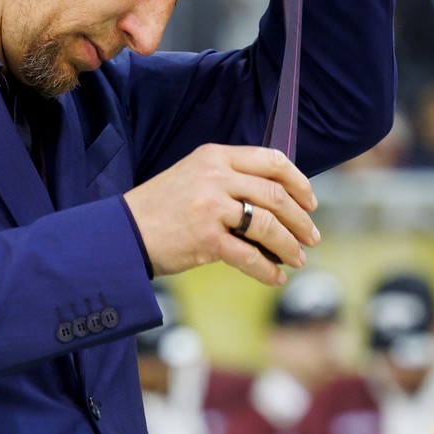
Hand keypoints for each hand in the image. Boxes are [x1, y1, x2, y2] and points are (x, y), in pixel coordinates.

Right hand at [124, 144, 320, 285]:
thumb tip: (278, 201)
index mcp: (215, 156)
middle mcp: (215, 176)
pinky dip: (267, 269)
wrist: (122, 232)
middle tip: (311, 236)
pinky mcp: (206, 239)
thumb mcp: (194, 176)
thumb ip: (231, 179)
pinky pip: (249, 255)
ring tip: (298, 259)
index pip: (272, 160)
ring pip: (267, 225)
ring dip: (289, 245)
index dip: (299, 182)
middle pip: (275, 194)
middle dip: (300, 219)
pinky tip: (275, 277)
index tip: (310, 201)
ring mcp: (210, 207)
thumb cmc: (161, 208)